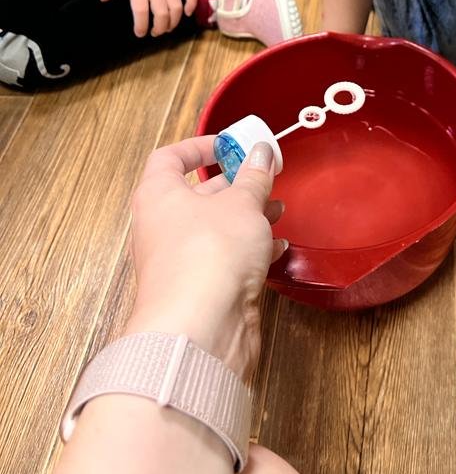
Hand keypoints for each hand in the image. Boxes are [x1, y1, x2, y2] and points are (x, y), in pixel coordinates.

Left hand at [99, 0, 197, 37]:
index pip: (141, 10)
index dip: (141, 25)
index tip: (141, 34)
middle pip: (161, 12)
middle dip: (159, 28)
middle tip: (156, 33)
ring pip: (176, 6)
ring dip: (173, 22)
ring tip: (168, 28)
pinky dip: (191, 4)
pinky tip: (187, 13)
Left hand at [127, 136, 286, 379]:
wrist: (200, 328)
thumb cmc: (209, 255)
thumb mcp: (242, 203)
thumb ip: (254, 176)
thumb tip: (260, 153)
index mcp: (158, 196)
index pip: (170, 159)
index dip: (200, 147)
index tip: (231, 145)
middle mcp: (161, 228)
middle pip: (196, 196)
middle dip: (234, 186)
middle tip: (263, 178)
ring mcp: (179, 261)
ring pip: (214, 229)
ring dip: (247, 218)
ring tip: (277, 211)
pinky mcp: (199, 290)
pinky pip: (224, 260)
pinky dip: (249, 251)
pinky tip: (276, 248)